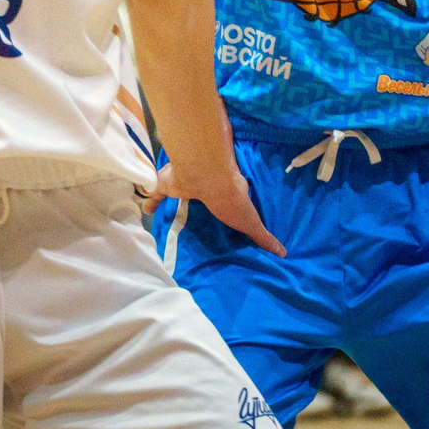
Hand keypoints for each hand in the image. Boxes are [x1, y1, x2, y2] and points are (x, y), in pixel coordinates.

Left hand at [154, 151, 284, 257]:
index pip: (223, 203)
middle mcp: (204, 187)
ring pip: (178, 194)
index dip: (220, 208)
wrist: (208, 175)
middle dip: (196, 206)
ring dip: (174, 204)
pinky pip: (156, 195)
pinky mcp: (167, 185)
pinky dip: (151, 203)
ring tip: (168, 217)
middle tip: (191, 220)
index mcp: (225, 194)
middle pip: (199, 198)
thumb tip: (282, 253)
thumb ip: (264, 238)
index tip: (217, 216)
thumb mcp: (251, 223)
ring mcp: (184, 186)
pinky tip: (146, 212)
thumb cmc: (232, 200)